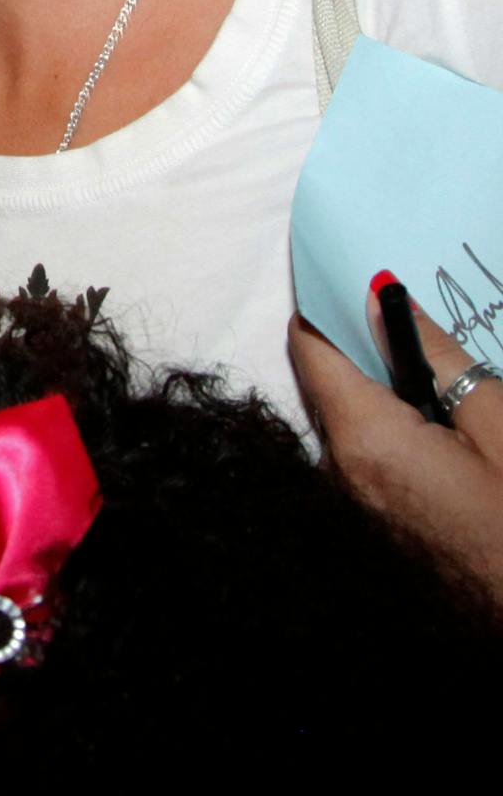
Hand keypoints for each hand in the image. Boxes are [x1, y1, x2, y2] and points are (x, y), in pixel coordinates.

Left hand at [291, 288, 502, 598]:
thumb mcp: (501, 426)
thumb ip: (439, 360)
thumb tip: (383, 298)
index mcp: (363, 441)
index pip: (310, 349)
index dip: (326, 305)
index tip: (349, 273)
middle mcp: (340, 471)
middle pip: (328, 382)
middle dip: (360, 343)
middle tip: (403, 309)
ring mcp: (354, 503)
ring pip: (349, 418)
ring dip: (381, 386)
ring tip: (433, 365)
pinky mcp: (375, 522)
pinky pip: (368, 454)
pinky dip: (392, 425)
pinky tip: (439, 420)